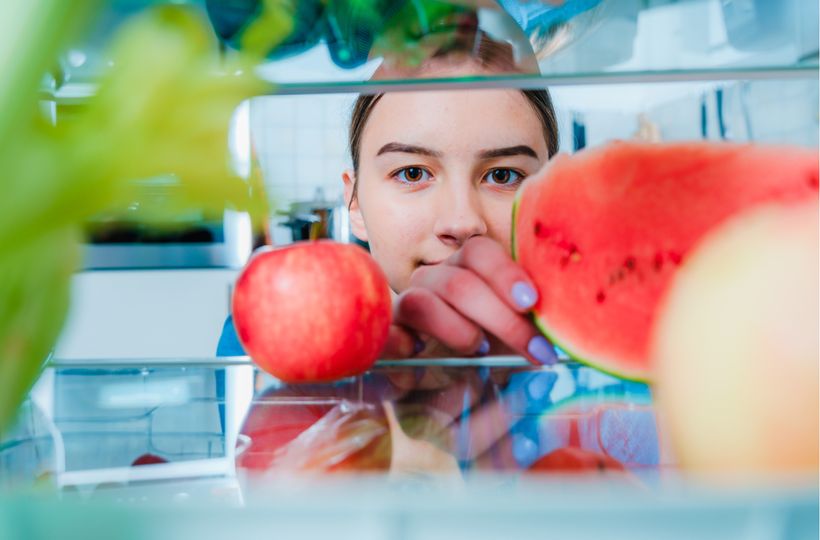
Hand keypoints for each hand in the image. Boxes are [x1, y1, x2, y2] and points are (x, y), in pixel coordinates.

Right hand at [380, 236, 556, 365]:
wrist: (446, 390)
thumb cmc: (488, 355)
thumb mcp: (514, 338)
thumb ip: (530, 325)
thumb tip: (561, 335)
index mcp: (466, 269)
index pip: (479, 252)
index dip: (505, 272)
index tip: (532, 302)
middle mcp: (434, 279)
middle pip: (460, 282)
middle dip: (501, 317)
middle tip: (534, 349)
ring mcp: (405, 305)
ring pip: (423, 301)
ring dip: (460, 330)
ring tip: (480, 351)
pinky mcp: (385, 336)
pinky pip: (385, 330)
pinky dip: (400, 340)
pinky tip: (419, 352)